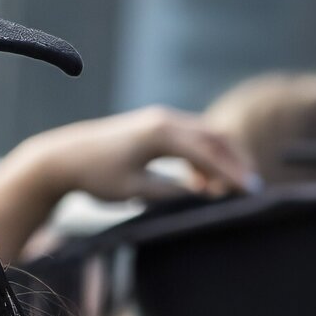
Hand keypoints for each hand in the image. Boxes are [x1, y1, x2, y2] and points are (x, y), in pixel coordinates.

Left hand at [12, 104, 250, 201]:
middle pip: (215, 137)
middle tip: (250, 188)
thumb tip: (200, 195)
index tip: (250, 191)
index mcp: (161, 134)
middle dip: (237, 162)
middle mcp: (165, 120)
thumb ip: (169, 192)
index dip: (232, 173)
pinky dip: (203, 160)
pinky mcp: (156, 127)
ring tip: (226, 192)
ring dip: (220, 161)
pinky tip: (202, 186)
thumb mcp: (133, 190)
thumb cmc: (96, 175)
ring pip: (205, 137)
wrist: (65, 157)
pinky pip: (190, 140)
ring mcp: (161, 120)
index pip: (208, 153)